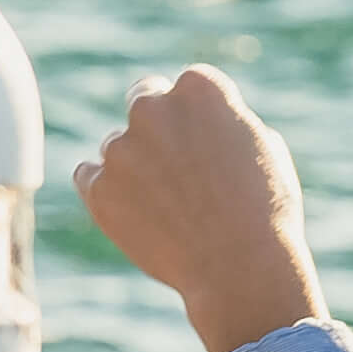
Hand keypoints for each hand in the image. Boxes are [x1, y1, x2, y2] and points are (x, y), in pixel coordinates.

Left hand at [73, 67, 329, 351]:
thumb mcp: (263, 149)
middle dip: (155, 125)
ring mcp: (120, 147)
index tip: (206, 141)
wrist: (237, 267)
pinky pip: (89, 176)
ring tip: (169, 209)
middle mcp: (152, 108)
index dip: (196, 114)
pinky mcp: (96, 186)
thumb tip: (207, 123)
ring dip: (133, 166)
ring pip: (117, 146)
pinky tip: (136, 215)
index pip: (186, 85)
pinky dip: (106, 191)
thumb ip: (227, 123)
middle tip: (172, 164)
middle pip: (143, 101)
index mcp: (199, 88)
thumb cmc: (264, 210)